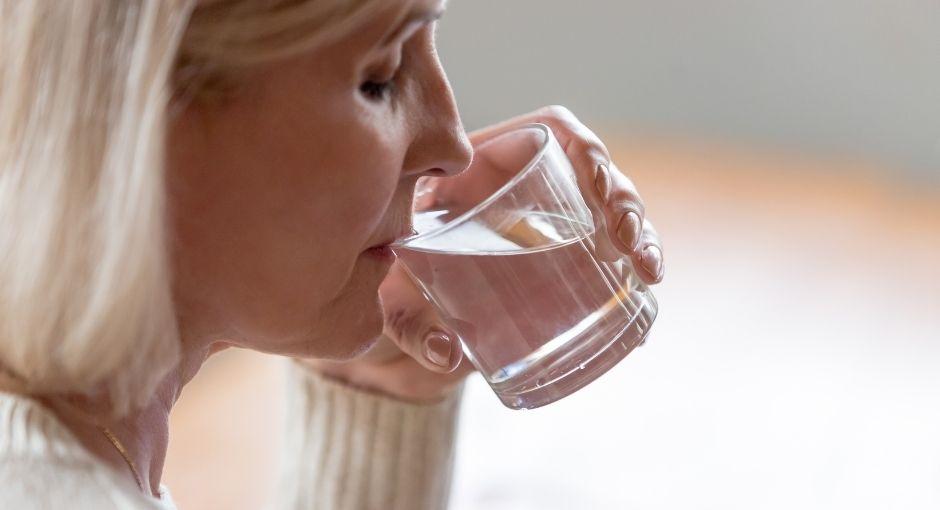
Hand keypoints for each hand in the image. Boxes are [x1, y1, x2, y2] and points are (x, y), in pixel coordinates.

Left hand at [302, 106, 664, 402]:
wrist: (410, 311)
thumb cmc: (397, 282)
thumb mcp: (396, 297)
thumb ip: (408, 323)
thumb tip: (445, 355)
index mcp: (488, 167)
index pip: (551, 133)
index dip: (585, 149)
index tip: (597, 181)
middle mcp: (528, 188)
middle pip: (594, 173)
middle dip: (624, 200)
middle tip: (628, 239)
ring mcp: (553, 223)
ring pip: (612, 213)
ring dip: (641, 234)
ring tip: (648, 271)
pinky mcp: (567, 259)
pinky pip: (609, 256)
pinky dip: (631, 274)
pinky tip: (644, 304)